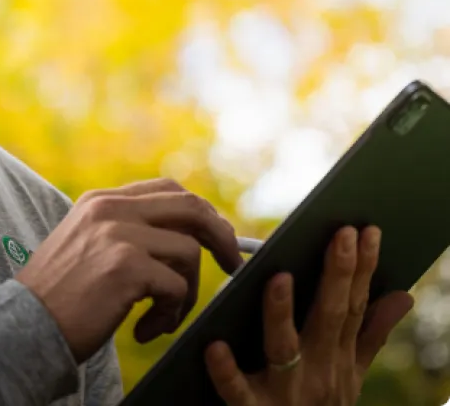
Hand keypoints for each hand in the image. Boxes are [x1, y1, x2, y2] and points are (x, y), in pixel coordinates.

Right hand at [15, 179, 242, 364]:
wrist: (24, 326)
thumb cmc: (58, 296)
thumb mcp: (85, 245)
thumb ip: (123, 231)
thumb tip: (181, 238)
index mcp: (102, 200)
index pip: (168, 189)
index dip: (200, 213)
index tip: (216, 239)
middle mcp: (110, 208)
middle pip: (190, 206)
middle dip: (221, 235)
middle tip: (232, 265)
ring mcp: (118, 234)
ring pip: (189, 252)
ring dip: (187, 293)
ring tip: (162, 318)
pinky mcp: (125, 266)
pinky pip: (176, 287)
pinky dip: (170, 316)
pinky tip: (144, 331)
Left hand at [204, 225, 414, 404]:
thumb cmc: (319, 404)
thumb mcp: (350, 374)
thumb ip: (371, 335)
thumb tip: (404, 295)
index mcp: (337, 356)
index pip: (354, 305)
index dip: (363, 268)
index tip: (366, 230)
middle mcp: (317, 370)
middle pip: (329, 316)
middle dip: (337, 275)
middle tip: (341, 235)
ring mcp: (285, 391)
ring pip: (283, 348)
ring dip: (281, 313)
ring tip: (278, 277)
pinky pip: (237, 390)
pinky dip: (227, 370)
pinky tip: (214, 345)